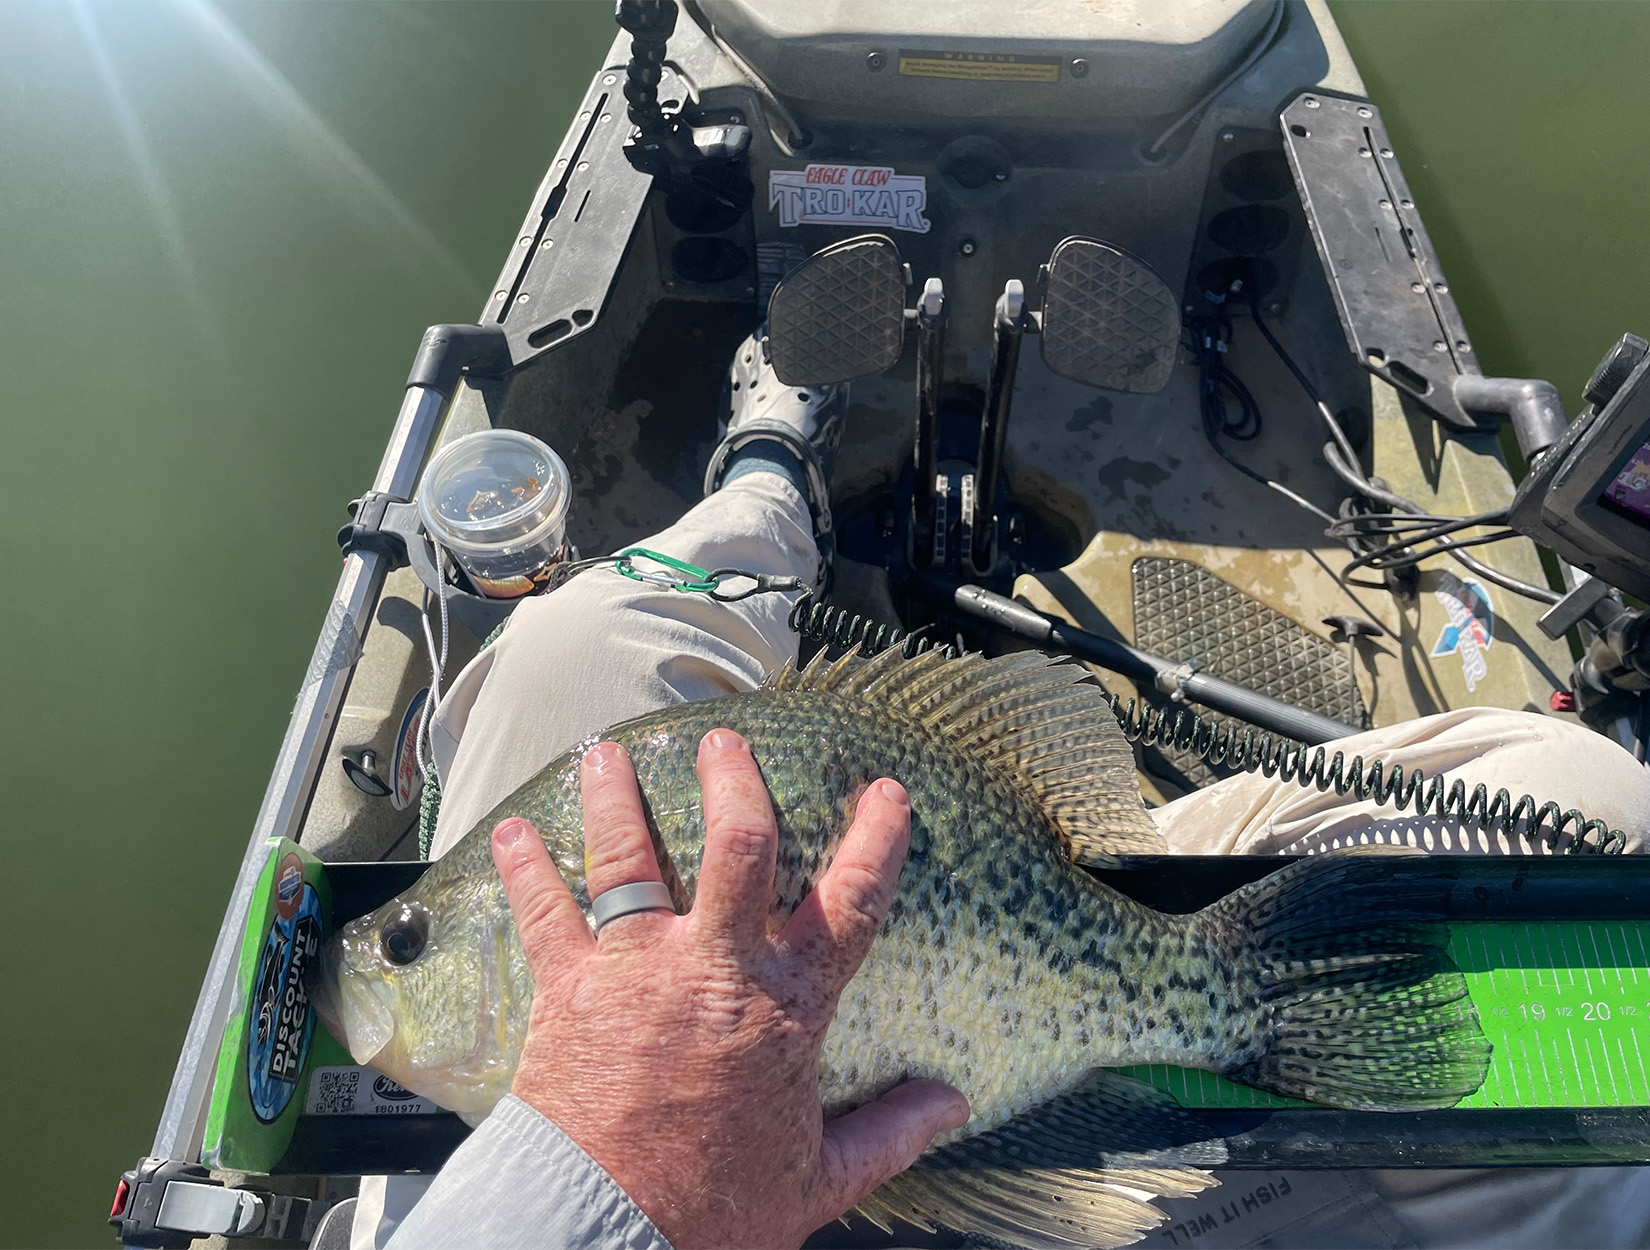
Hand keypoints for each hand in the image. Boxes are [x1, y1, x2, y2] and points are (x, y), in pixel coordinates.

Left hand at [490, 728, 968, 1249]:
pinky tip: (515, 831)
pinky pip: (545, 912)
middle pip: (736, 846)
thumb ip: (888, 1133)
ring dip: (618, 798)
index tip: (885, 794)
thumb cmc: (710, 1211)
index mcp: (783, 1008)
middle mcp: (713, 967)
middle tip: (723, 742)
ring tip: (608, 753)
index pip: (847, 906)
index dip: (874, 842)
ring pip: (630, 857)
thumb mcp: (819, 1178)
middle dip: (732, 782)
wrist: (605, 1235)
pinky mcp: (568, 989)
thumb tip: (950, 1105)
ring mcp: (636, 969)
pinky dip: (526, 867)